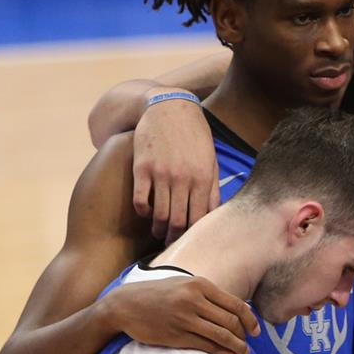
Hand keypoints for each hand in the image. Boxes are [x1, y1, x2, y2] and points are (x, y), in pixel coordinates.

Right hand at [103, 275, 258, 353]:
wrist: (124, 305)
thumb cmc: (158, 295)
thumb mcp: (184, 285)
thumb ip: (210, 295)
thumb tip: (242, 308)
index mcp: (199, 285)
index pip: (236, 305)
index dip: (251, 321)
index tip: (256, 331)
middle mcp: (193, 300)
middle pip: (232, 321)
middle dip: (244, 336)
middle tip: (247, 343)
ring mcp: (184, 318)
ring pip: (222, 335)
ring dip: (237, 347)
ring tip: (242, 353)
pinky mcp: (176, 335)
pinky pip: (206, 346)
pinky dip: (222, 353)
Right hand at [132, 95, 217, 242]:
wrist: (169, 107)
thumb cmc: (194, 136)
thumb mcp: (210, 160)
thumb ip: (212, 188)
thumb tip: (214, 215)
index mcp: (202, 179)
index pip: (199, 217)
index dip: (194, 234)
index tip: (190, 242)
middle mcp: (182, 178)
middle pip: (177, 220)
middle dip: (174, 237)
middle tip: (171, 245)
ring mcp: (161, 173)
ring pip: (159, 213)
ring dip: (157, 228)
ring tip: (157, 233)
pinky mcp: (141, 167)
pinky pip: (140, 199)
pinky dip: (142, 211)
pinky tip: (145, 212)